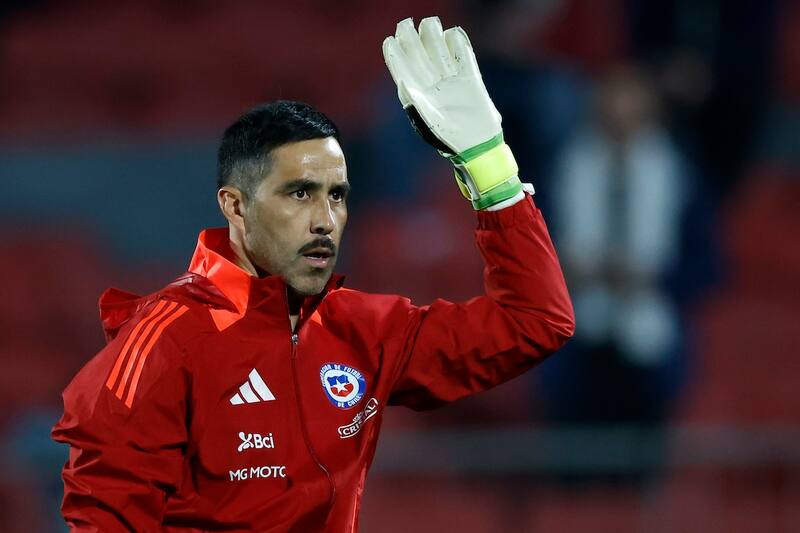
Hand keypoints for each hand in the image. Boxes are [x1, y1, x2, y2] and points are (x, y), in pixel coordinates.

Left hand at [382, 17, 523, 209]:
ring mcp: (451, 80)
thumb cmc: (449, 137)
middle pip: (419, 56)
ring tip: (430, 23)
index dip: (395, 55)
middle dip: (411, 39)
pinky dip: (459, 45)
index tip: (390, 40)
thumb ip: (415, 101)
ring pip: (439, 52)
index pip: (403, 69)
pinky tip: (453, 34)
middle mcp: (433, 85)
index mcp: (418, 94)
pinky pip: (464, 57)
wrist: (477, 144)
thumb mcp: (428, 120)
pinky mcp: (471, 79)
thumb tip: (402, 82)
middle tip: (405, 23)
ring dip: (433, 37)